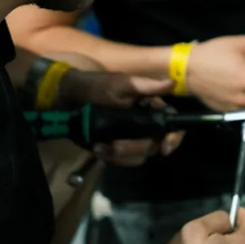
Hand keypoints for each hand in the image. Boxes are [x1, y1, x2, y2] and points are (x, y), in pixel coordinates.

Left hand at [59, 72, 183, 164]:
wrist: (71, 99)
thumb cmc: (98, 86)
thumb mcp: (120, 84)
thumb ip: (145, 86)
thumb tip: (172, 82)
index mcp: (151, 108)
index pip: (171, 124)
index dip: (173, 137)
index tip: (164, 148)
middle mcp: (146, 125)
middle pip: (153, 144)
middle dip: (135, 148)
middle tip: (115, 146)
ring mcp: (132, 138)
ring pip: (139, 156)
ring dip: (121, 156)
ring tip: (100, 148)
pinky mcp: (118, 148)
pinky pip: (123, 161)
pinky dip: (112, 159)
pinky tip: (98, 151)